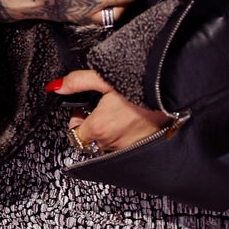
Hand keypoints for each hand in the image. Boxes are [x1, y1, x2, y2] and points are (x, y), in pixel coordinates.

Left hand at [45, 69, 169, 151]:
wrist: (172, 97)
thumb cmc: (141, 89)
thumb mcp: (105, 78)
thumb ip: (78, 82)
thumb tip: (56, 86)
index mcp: (98, 127)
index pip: (74, 134)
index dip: (77, 120)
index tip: (86, 109)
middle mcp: (110, 143)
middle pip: (90, 139)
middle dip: (93, 125)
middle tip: (104, 108)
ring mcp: (125, 149)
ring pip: (107, 144)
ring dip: (109, 131)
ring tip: (122, 112)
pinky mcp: (139, 150)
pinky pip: (123, 146)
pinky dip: (124, 135)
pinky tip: (134, 120)